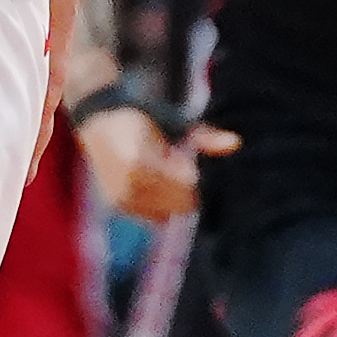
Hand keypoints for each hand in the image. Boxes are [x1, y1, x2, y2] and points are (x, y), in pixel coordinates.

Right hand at [78, 104, 232, 224]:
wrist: (100, 124)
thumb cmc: (144, 120)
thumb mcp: (175, 123)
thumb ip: (205, 137)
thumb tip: (236, 143)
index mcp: (140, 160)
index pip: (184, 183)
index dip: (188, 172)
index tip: (176, 155)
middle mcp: (127, 182)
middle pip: (178, 203)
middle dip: (183, 187)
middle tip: (168, 163)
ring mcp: (120, 197)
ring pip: (166, 213)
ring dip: (171, 196)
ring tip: (157, 170)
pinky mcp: (118, 206)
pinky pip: (154, 216)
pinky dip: (160, 204)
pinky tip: (150, 182)